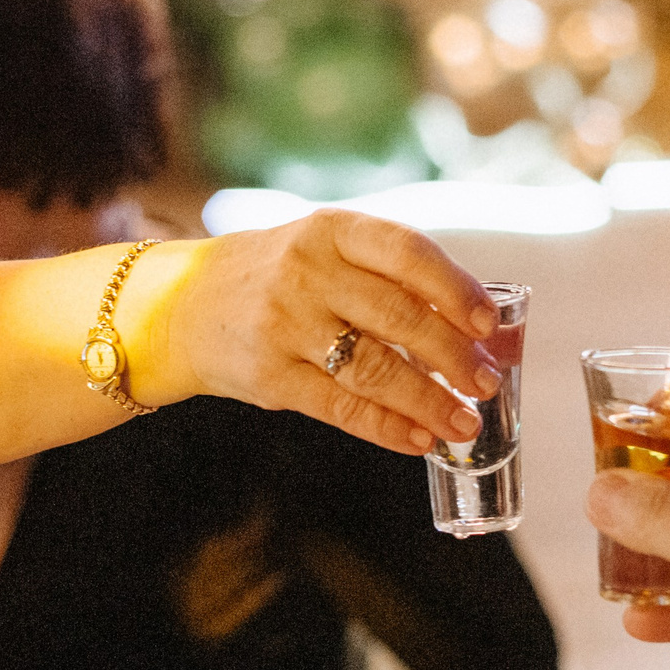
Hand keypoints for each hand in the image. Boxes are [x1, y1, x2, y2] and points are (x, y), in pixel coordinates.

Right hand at [149, 210, 498, 456]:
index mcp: (331, 230)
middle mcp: (307, 273)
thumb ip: (386, 276)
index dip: (455, 289)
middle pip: (399, 316)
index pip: (407, 253)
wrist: (181, 306)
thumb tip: (472, 327)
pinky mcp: (270, 377)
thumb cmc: (277, 276)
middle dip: (453, 356)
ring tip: (463, 423)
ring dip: (429, 401)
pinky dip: (388, 428)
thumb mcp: (323, 249)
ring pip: (375, 369)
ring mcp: (285, 325)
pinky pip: (342, 408)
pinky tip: (419, 439)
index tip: (488, 322)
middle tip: (486, 383)